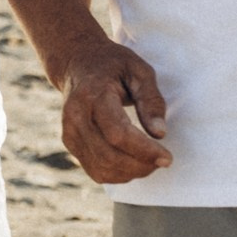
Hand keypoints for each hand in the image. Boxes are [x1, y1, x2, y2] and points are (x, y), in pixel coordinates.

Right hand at [55, 39, 171, 183]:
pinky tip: (133, 163)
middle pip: (110, 156)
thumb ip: (151, 100)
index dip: (144, 151)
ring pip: (102, 168)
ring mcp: (69, 132)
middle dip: (141, 165)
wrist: (77, 61)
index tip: (167, 157)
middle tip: (163, 161)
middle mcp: (75, 116)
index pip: (118, 134)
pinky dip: (118, 174)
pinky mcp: (69, 143)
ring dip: (132, 172)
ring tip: (150, 161)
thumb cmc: (113, 64)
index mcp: (92, 95)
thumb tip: (160, 134)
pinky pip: (95, 170)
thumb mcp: (139, 70)